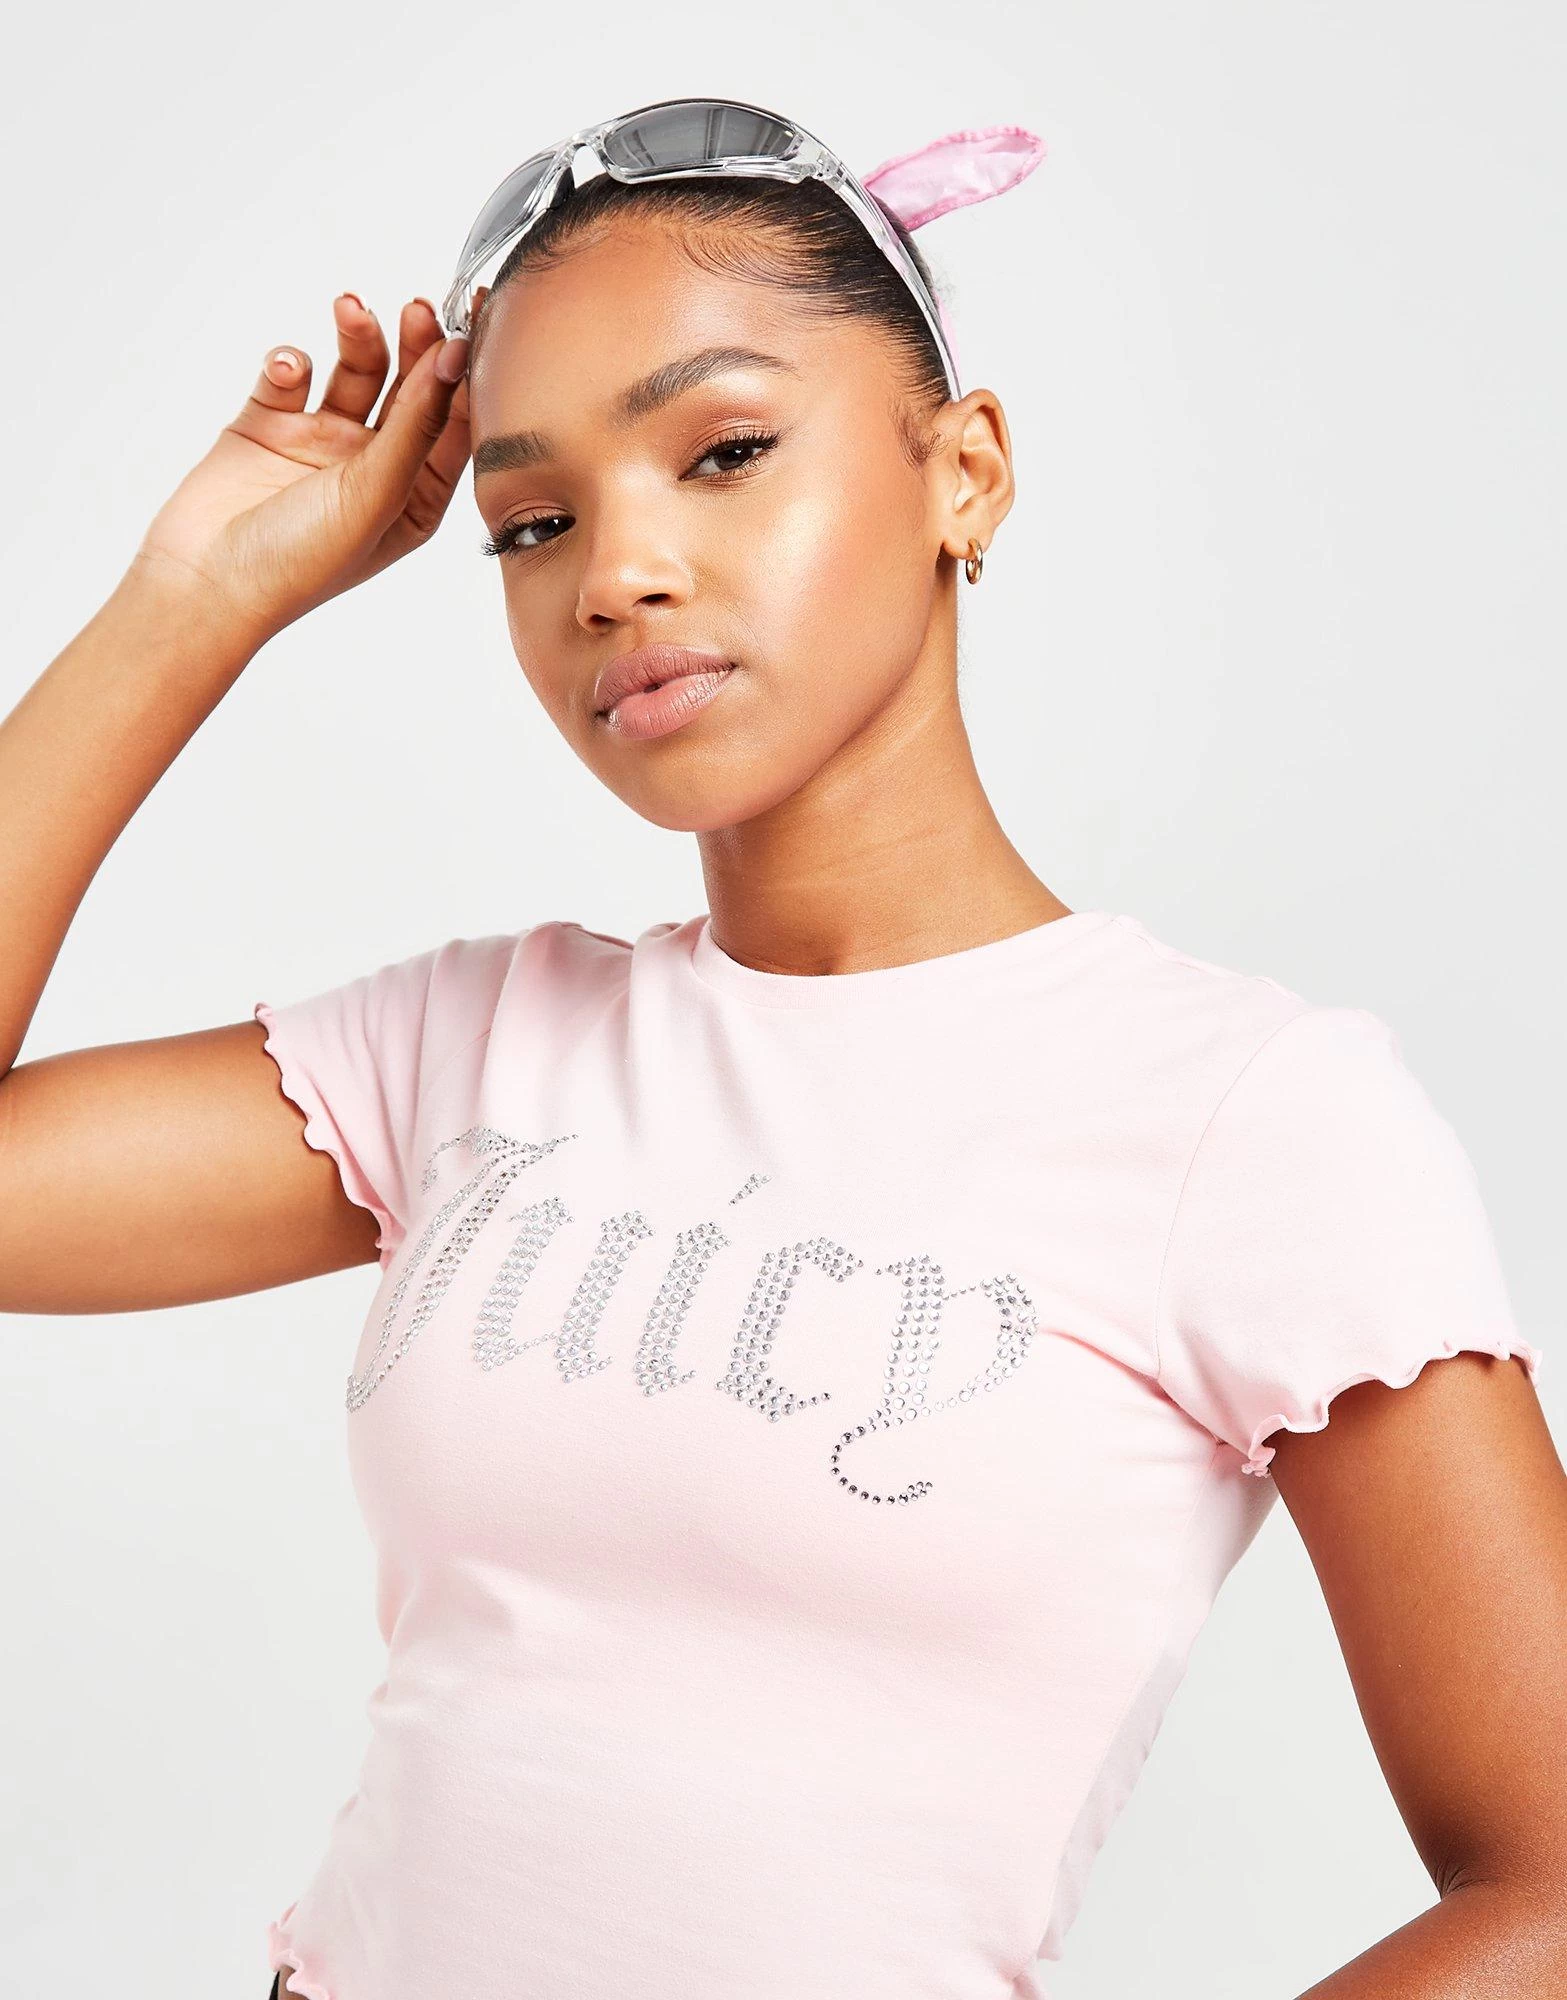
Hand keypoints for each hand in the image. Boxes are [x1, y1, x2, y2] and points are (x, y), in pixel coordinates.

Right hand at [128, 291, 480, 646]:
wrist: (206, 580)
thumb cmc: (302, 560)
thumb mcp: (376, 494)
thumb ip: (416, 426)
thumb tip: (454, 360)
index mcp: (415, 496)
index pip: (453, 423)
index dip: (466, 372)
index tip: (473, 320)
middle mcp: (374, 467)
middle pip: (410, 389)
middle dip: (416, 344)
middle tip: (417, 308)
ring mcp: (322, 443)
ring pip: (354, 372)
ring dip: (358, 338)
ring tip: (351, 310)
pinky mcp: (269, 425)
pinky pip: (289, 375)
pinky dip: (289, 363)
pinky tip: (285, 372)